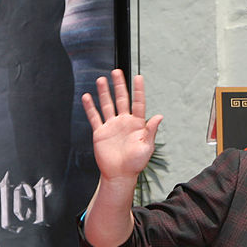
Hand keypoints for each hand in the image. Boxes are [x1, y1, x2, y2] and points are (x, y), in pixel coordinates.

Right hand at [82, 69, 162, 187]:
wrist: (120, 174)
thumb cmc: (136, 163)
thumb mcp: (147, 146)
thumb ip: (151, 130)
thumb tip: (159, 116)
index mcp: (137, 124)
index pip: (138, 103)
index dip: (138, 90)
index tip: (138, 77)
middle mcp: (124, 122)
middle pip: (121, 100)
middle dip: (119, 86)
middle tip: (116, 72)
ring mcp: (111, 126)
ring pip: (107, 105)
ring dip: (104, 93)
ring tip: (101, 79)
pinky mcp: (100, 132)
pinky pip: (94, 117)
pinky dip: (90, 107)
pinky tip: (87, 96)